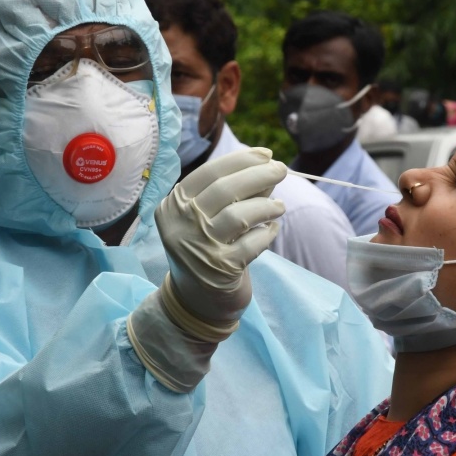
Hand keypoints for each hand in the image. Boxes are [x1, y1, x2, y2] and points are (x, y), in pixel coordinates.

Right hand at [155, 147, 285, 334]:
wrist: (196, 301)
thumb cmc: (206, 250)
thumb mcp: (207, 219)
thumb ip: (230, 194)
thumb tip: (266, 167)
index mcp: (173, 206)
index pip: (210, 173)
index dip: (241, 160)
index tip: (266, 154)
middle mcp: (180, 224)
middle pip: (226, 189)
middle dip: (259, 175)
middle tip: (282, 170)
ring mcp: (199, 247)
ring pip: (240, 215)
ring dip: (267, 205)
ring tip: (280, 207)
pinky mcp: (220, 269)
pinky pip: (252, 243)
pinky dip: (266, 234)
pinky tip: (272, 230)